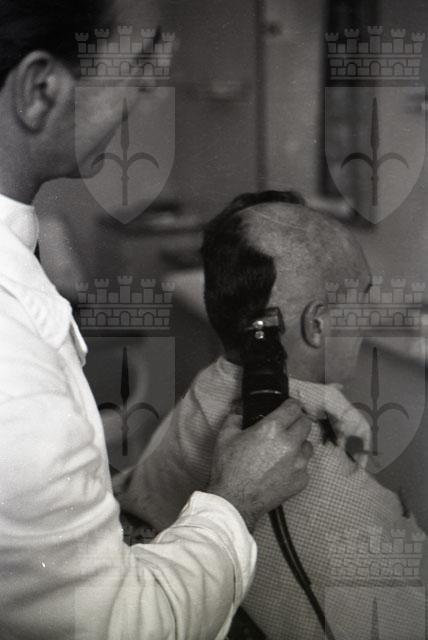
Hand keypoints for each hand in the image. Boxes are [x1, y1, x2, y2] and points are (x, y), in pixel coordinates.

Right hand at [207, 399, 312, 530]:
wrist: (234, 501)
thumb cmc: (229, 469)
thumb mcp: (225, 436)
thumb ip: (235, 417)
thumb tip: (240, 410)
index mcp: (272, 429)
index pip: (294, 408)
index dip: (291, 405)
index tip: (289, 407)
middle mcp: (289, 444)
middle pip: (306, 424)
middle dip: (297, 422)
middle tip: (286, 427)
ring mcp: (298, 464)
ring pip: (308, 445)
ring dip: (298, 444)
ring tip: (283, 451)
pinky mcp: (301, 480)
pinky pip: (304, 466)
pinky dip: (296, 465)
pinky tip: (281, 469)